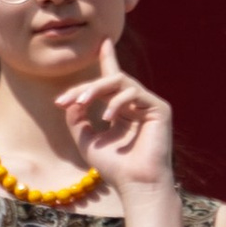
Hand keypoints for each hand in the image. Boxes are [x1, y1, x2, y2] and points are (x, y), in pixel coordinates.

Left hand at [56, 41, 175, 197]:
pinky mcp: (160, 108)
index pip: (113, 80)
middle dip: (85, 87)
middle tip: (65, 100)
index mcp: (122, 110)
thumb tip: (70, 100)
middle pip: (110, 80)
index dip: (108, 60)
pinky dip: (116, 103)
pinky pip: (134, 93)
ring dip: (96, 89)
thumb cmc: (114, 167)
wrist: (135, 184)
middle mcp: (136, 104)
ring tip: (81, 104)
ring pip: (120, 81)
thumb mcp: (87, 140)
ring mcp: (149, 105)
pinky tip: (107, 118)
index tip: (102, 42)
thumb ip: (77, 118)